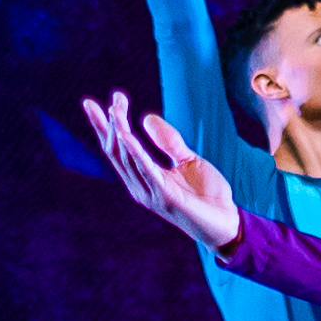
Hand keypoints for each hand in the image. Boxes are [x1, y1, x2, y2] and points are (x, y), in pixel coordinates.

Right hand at [85, 92, 246, 248]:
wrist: (227, 221)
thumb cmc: (207, 194)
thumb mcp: (187, 159)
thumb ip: (168, 141)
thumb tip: (145, 118)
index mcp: (143, 177)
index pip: (117, 149)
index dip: (104, 126)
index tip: (94, 103)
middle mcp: (140, 185)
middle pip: (115, 151)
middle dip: (109, 124)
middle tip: (113, 99)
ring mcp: (150, 192)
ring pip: (126, 157)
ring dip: (119, 131)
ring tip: (114, 109)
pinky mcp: (165, 196)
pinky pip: (146, 169)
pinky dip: (134, 150)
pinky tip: (125, 134)